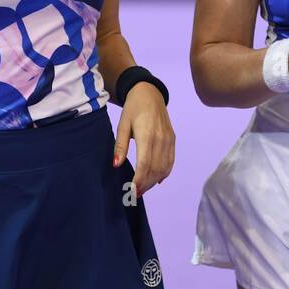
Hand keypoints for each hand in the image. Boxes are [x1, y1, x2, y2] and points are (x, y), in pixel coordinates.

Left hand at [113, 81, 175, 199]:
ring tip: (143, 189)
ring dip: (154, 181)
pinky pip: (171, 161)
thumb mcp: (122, 125)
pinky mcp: (173, 140)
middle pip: (155, 169)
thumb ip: (120, 146)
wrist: (150, 93)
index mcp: (147, 135)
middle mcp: (161, 139)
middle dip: (145, 184)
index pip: (145, 164)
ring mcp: (169, 140)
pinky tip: (156, 181)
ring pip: (164, 167)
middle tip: (135, 194)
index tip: (132, 191)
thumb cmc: (133, 109)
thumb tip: (116, 165)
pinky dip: (165, 173)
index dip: (139, 180)